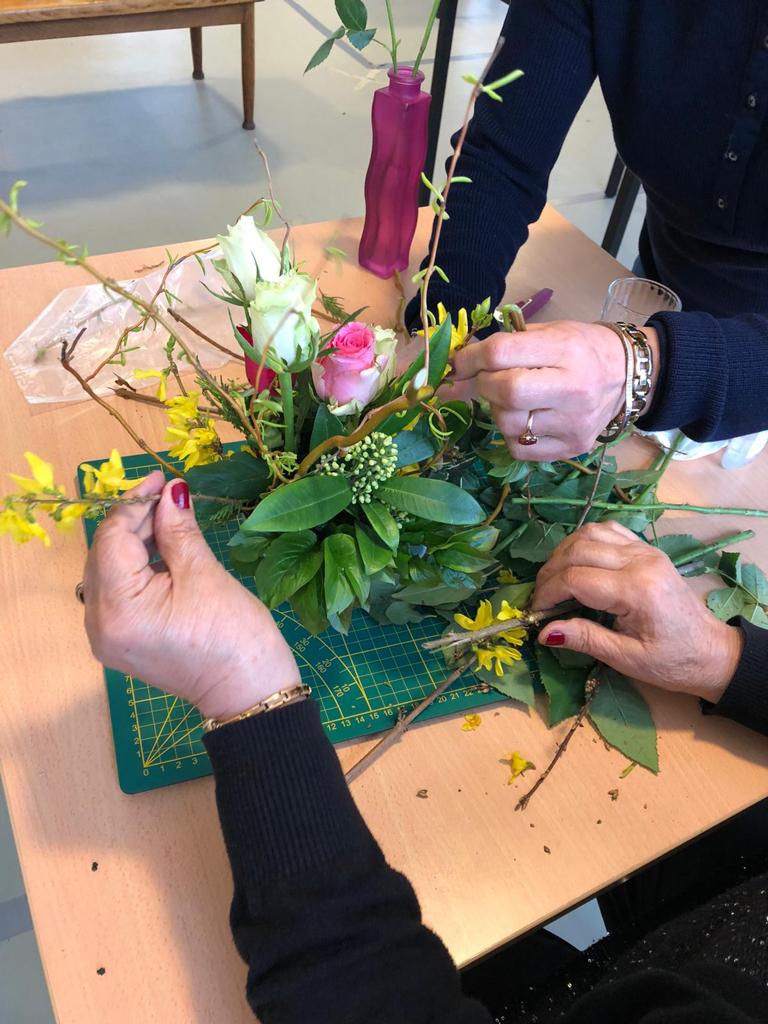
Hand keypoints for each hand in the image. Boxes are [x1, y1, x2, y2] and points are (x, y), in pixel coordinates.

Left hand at [83, 472, 300, 719]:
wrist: (248, 692)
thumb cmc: (233, 636)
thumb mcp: (204, 573)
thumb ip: (177, 528)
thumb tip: (170, 489)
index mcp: (118, 609)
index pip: (112, 538)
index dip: (135, 503)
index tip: (161, 478)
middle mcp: (98, 625)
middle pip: (104, 554)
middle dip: (134, 521)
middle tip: (169, 496)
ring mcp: (105, 637)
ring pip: (108, 571)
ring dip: (134, 542)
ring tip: (168, 518)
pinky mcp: (119, 641)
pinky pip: (116, 592)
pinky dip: (134, 567)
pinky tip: (160, 549)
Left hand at [450, 320, 659, 460]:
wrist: (626, 375)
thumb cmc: (580, 348)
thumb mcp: (547, 332)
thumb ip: (503, 347)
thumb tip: (454, 372)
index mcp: (565, 349)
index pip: (501, 353)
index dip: (470, 358)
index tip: (460, 363)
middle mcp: (573, 388)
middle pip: (506, 391)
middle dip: (484, 385)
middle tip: (489, 380)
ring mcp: (574, 422)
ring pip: (508, 423)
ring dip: (499, 410)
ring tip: (515, 399)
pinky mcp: (572, 447)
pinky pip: (519, 448)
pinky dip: (512, 434)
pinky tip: (526, 419)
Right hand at [532, 521, 742, 701]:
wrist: (711, 651)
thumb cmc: (671, 661)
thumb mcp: (626, 658)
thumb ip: (585, 639)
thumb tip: (544, 632)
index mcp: (637, 590)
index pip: (576, 578)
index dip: (548, 593)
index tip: (535, 613)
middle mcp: (641, 561)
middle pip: (578, 550)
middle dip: (550, 573)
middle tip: (539, 598)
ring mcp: (645, 550)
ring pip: (590, 533)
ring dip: (564, 552)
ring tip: (553, 579)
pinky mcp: (647, 549)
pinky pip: (608, 531)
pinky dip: (585, 541)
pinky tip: (577, 561)